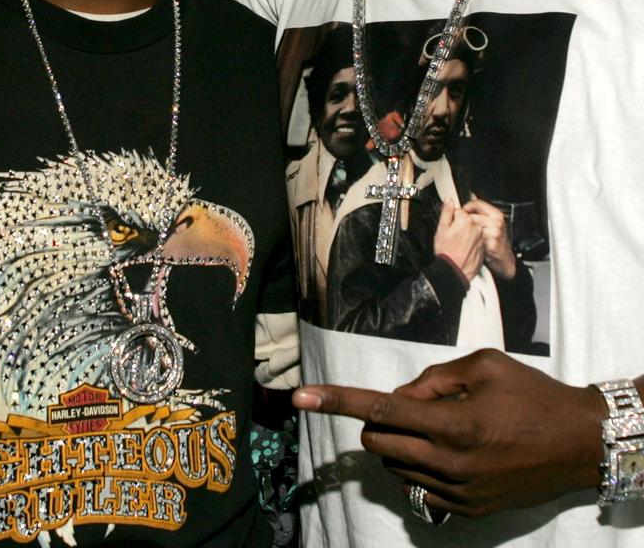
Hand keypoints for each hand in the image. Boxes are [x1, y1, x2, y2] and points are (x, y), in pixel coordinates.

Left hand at [293, 349, 606, 517]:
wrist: (577, 443)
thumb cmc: (531, 394)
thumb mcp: (483, 365)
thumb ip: (432, 379)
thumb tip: (400, 400)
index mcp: (453, 423)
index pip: (380, 411)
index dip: (337, 400)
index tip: (300, 397)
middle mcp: (450, 463)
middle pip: (378, 443)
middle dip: (380, 422)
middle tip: (417, 405)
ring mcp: (458, 493)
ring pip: (396, 468)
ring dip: (401, 444)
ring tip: (442, 427)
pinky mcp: (467, 511)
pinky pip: (419, 489)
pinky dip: (420, 466)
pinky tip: (451, 452)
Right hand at [433, 200, 482, 281]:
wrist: (455, 271)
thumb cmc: (447, 252)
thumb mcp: (441, 229)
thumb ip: (446, 212)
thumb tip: (449, 200)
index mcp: (466, 220)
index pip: (458, 212)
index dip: (451, 218)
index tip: (448, 227)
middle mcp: (476, 227)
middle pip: (467, 219)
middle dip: (459, 224)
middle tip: (451, 235)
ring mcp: (481, 237)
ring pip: (472, 229)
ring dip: (466, 233)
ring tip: (457, 243)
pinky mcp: (483, 246)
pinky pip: (476, 239)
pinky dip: (470, 242)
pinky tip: (463, 248)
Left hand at [463, 196, 516, 277]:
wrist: (504, 260)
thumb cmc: (496, 241)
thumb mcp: (492, 222)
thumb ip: (481, 209)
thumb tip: (472, 195)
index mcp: (496, 214)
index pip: (477, 203)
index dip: (467, 207)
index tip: (462, 211)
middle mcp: (497, 222)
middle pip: (472, 215)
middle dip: (464, 220)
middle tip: (462, 225)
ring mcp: (494, 232)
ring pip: (472, 226)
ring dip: (466, 230)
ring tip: (467, 235)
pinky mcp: (491, 243)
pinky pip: (474, 237)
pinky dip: (470, 240)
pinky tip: (472, 242)